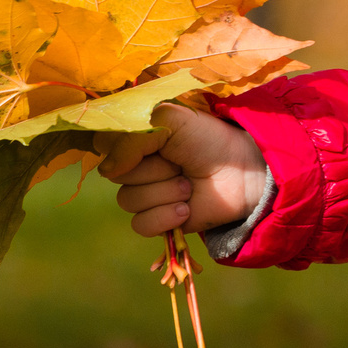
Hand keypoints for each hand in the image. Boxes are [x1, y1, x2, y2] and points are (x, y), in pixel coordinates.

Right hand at [97, 104, 270, 237]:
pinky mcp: (161, 220)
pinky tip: (186, 208)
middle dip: (152, 170)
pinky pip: (141, 225)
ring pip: (128, 200)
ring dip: (164, 192)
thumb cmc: (208, 139)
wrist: (243, 170)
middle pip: (116, 175)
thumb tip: (106, 171)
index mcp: (135, 140)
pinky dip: (164, 216)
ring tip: (189, 185)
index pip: (103, 146)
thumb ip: (131, 139)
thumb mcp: (169, 123)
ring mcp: (148, 194)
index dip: (124, 147)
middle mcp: (137, 167)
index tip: (152, 142)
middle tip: (180, 163)